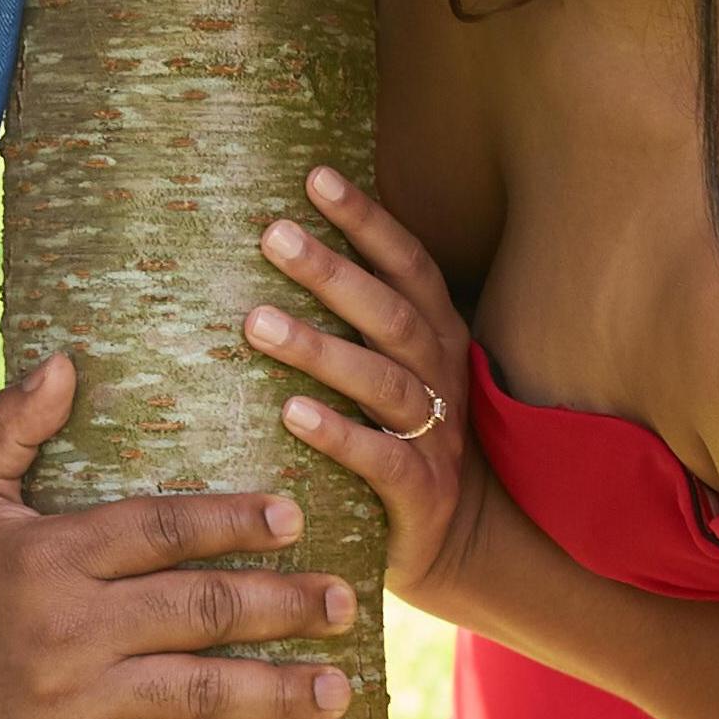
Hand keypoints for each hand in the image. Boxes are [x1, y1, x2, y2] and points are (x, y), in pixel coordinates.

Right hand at [0, 352, 357, 718]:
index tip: (293, 515)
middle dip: (281, 604)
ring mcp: (77, 700)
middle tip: (344, 600)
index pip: (162, 529)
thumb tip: (65, 360)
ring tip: (338, 686)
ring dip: (275, 690)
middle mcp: (74, 626)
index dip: (232, 520)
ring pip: (195, 692)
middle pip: (199, 609)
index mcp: (54, 554)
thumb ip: (12, 424)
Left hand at [247, 166, 489, 615]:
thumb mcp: (392, 366)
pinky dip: (339, 435)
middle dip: (332, 271)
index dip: (366, 218)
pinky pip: (382, 461)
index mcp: (436, 335)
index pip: (407, 263)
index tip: (315, 175)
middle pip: (389, 313)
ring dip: (320, 349)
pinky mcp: (423, 495)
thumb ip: (353, 315)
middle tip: (272, 234)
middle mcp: (443, 376)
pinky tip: (291, 413)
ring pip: (383, 382)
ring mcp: (438, 437)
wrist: (462, 542)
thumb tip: (276, 235)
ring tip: (256, 323)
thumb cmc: (404, 436)